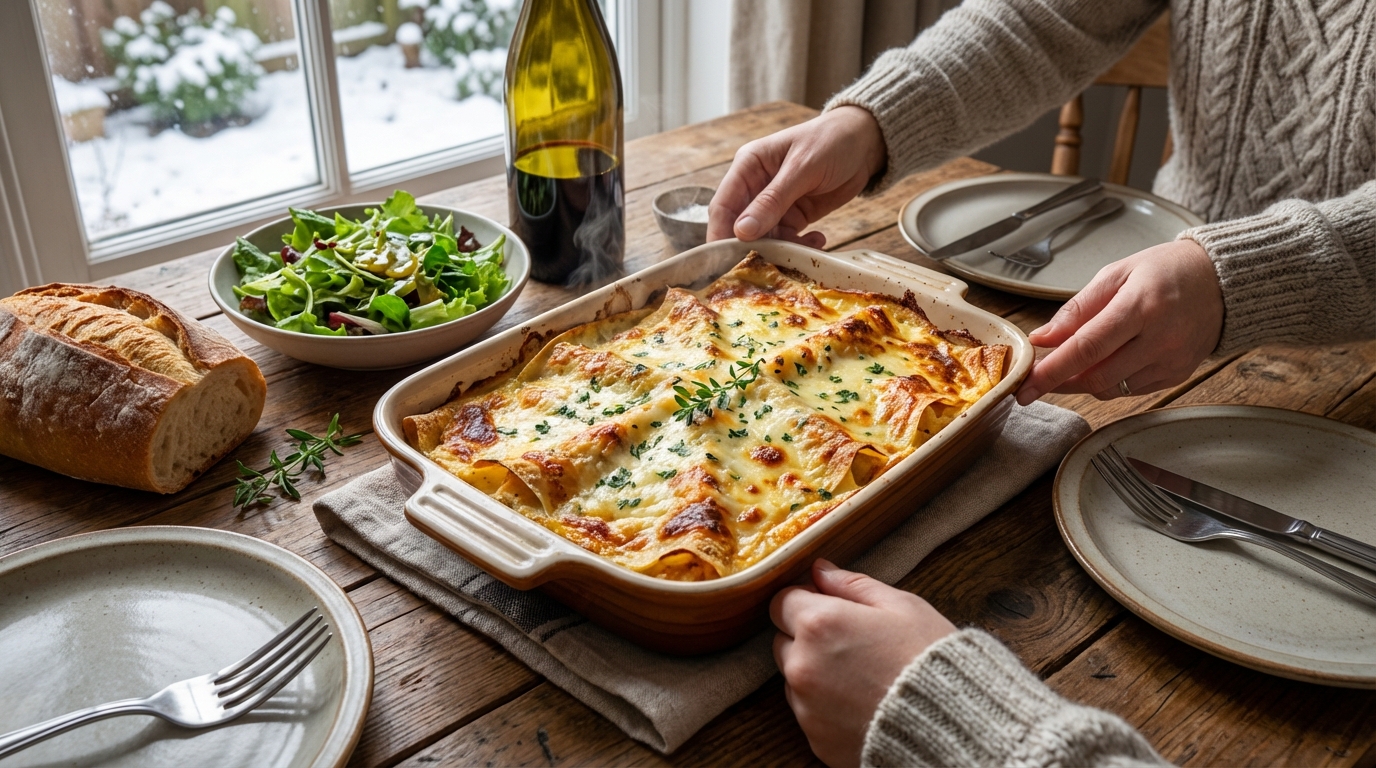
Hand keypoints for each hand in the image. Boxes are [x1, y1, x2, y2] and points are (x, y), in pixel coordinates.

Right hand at [708, 106, 886, 247]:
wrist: (865, 142)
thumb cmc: (831, 141)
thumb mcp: (802, 169)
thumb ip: (772, 200)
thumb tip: (742, 232)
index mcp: (748, 167)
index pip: (724, 206)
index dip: (720, 235)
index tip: (724, 263)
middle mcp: (756, 187)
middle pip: (740, 227)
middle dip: (751, 249)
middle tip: (764, 268)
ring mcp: (774, 204)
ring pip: (765, 238)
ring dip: (780, 249)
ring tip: (801, 252)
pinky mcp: (794, 216)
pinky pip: (788, 239)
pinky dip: (799, 246)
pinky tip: (817, 241)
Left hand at [771, 559, 956, 767]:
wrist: (952, 725)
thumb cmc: (929, 658)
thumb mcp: (900, 606)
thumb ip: (851, 584)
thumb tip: (820, 570)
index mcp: (819, 624)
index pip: (781, 602)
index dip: (805, 600)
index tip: (829, 606)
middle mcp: (802, 665)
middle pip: (783, 640)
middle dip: (807, 637)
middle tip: (851, 642)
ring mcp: (806, 706)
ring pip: (794, 678)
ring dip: (814, 672)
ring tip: (861, 675)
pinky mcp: (815, 738)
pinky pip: (808, 712)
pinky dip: (825, 705)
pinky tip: (861, 702)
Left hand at [1016, 239, 1222, 403]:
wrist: (1222, 281)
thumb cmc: (1166, 271)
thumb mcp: (1116, 274)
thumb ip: (1077, 309)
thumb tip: (1042, 338)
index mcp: (1140, 306)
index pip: (1087, 348)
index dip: (1052, 371)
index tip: (1026, 385)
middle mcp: (1160, 338)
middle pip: (1097, 376)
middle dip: (1060, 382)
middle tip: (1037, 379)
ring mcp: (1173, 360)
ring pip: (1113, 389)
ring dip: (1082, 383)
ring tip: (1070, 366)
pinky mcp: (1179, 374)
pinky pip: (1132, 390)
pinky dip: (1110, 382)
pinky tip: (1105, 364)